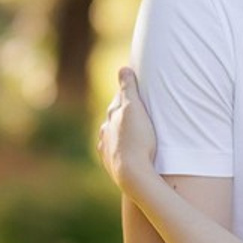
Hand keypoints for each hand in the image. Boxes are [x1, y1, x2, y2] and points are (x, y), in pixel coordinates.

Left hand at [97, 67, 157, 193]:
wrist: (132, 174)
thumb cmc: (136, 140)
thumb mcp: (133, 109)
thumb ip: (128, 89)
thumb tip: (123, 68)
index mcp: (112, 117)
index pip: (119, 100)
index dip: (128, 95)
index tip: (135, 91)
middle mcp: (105, 132)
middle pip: (114, 118)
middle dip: (123, 114)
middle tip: (137, 111)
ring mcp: (107, 149)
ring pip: (112, 136)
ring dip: (120, 133)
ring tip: (133, 133)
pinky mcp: (111, 165)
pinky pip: (115, 154)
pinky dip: (120, 150)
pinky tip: (126, 153)